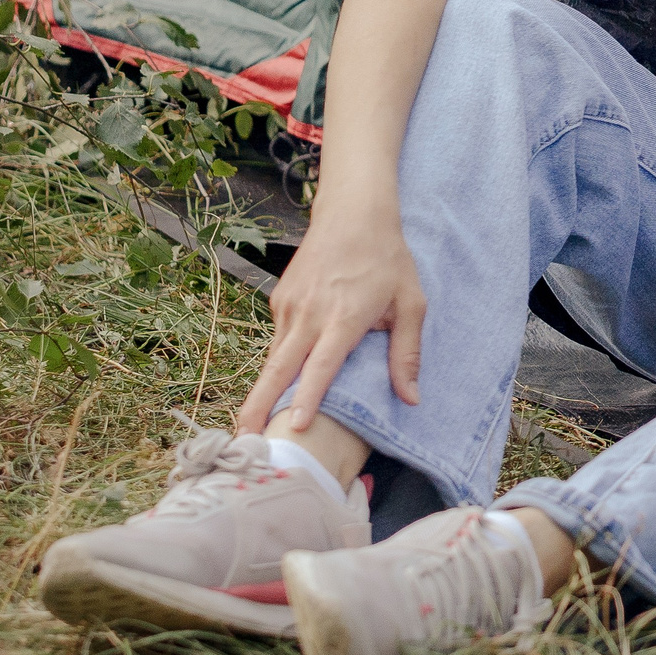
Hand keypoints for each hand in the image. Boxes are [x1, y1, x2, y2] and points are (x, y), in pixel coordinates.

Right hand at [234, 198, 425, 434]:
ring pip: (274, 356)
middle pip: (279, 368)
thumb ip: (407, 353)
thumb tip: (411, 398)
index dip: (308, 398)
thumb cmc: (388, 260)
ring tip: (251, 425)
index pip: (322, 365)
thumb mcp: (410, 304)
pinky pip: (278, 338)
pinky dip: (277, 361)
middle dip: (259, 406)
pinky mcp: (280, 298)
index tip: (295, 426)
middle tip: (244, 440)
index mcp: (345, 317)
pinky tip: (278, 381)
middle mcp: (311, 313)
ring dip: (261, 390)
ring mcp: (290, 305)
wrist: (353, 214)